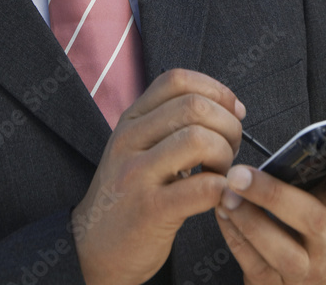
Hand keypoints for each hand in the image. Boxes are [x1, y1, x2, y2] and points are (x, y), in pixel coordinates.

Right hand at [71, 68, 245, 284]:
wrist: (92, 246)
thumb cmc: (129, 194)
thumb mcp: (138, 146)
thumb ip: (170, 122)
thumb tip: (229, 106)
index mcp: (131, 119)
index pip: (177, 80)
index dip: (216, 90)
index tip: (232, 112)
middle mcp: (130, 139)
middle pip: (193, 106)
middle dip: (228, 125)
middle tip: (231, 149)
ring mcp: (137, 174)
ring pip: (199, 140)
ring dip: (225, 156)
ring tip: (221, 173)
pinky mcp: (150, 210)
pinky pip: (202, 188)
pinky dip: (223, 189)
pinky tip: (221, 197)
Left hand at [215, 125, 325, 283]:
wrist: (321, 278)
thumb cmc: (317, 219)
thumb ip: (322, 168)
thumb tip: (314, 131)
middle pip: (313, 219)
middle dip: (273, 194)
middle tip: (238, 173)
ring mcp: (306, 268)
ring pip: (283, 252)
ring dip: (249, 221)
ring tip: (225, 194)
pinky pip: (256, 266)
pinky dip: (235, 238)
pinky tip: (222, 214)